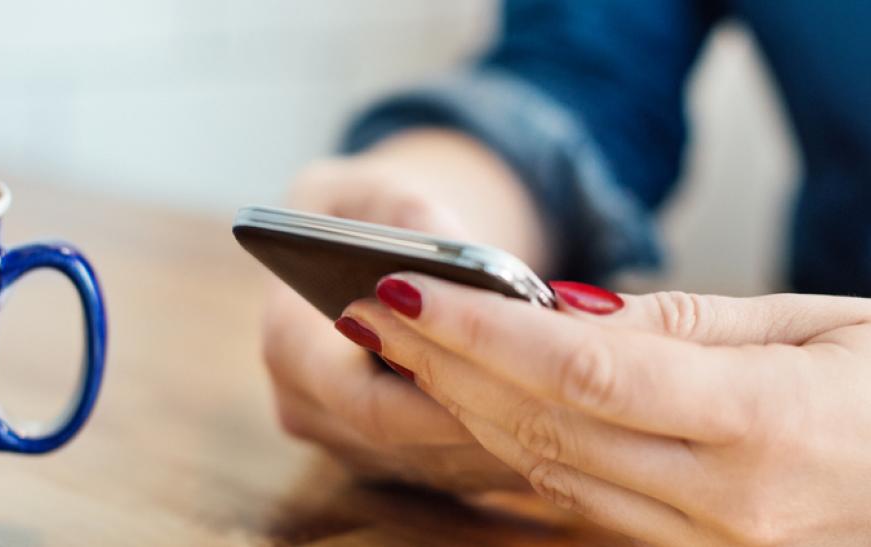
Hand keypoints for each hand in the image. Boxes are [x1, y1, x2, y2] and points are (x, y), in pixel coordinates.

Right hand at [261, 130, 544, 491]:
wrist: (352, 247)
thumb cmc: (362, 211)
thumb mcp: (374, 188)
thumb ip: (409, 213)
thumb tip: (456, 244)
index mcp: (289, 344)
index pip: (364, 402)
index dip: (438, 395)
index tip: (510, 372)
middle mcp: (308, 408)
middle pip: (410, 443)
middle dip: (487, 418)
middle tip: (567, 397)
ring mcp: (346, 443)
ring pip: (440, 464)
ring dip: (508, 440)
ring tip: (580, 408)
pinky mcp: (388, 458)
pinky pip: (454, 469)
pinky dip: (510, 448)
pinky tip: (569, 421)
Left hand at [339, 274, 870, 543]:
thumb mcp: (830, 321)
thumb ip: (691, 329)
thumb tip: (569, 317)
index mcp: (770, 432)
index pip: (577, 379)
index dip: (475, 334)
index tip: (403, 290)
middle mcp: (735, 512)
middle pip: (546, 436)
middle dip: (449, 370)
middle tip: (378, 311)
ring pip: (558, 482)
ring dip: (474, 416)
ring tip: (412, 353)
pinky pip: (599, 512)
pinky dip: (533, 460)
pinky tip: (491, 414)